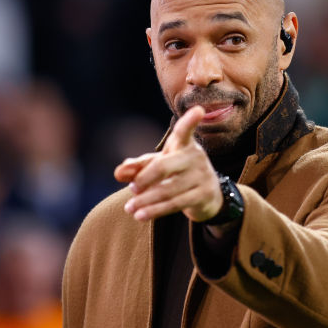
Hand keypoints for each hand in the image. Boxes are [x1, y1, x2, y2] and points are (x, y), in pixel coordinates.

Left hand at [115, 106, 223, 222]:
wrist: (208, 195)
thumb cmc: (178, 173)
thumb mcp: (160, 165)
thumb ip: (138, 167)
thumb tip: (118, 173)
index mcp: (183, 144)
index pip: (185, 131)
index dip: (190, 121)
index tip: (198, 111)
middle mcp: (195, 157)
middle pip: (164, 165)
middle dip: (144, 178)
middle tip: (131, 189)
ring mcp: (201, 176)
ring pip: (168, 189)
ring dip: (146, 200)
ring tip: (129, 208)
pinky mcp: (203, 195)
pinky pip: (175, 203)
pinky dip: (155, 210)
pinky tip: (140, 216)